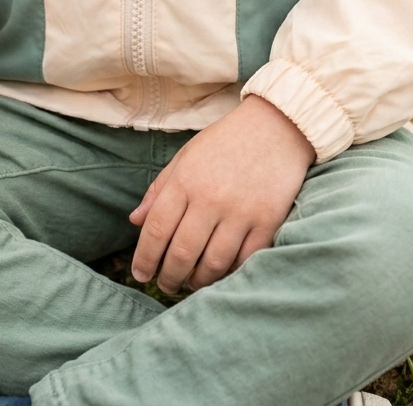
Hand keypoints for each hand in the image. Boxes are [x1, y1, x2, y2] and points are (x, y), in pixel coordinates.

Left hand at [129, 94, 313, 293]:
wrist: (277, 126)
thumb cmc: (226, 142)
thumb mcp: (186, 156)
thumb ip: (160, 189)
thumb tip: (135, 221)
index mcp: (186, 179)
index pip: (156, 229)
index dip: (145, 258)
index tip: (141, 274)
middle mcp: (211, 198)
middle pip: (182, 253)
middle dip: (169, 277)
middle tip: (166, 286)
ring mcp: (241, 211)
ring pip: (213, 264)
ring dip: (198, 281)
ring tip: (191, 283)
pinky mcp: (268, 221)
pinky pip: (245, 261)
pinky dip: (230, 274)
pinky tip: (221, 274)